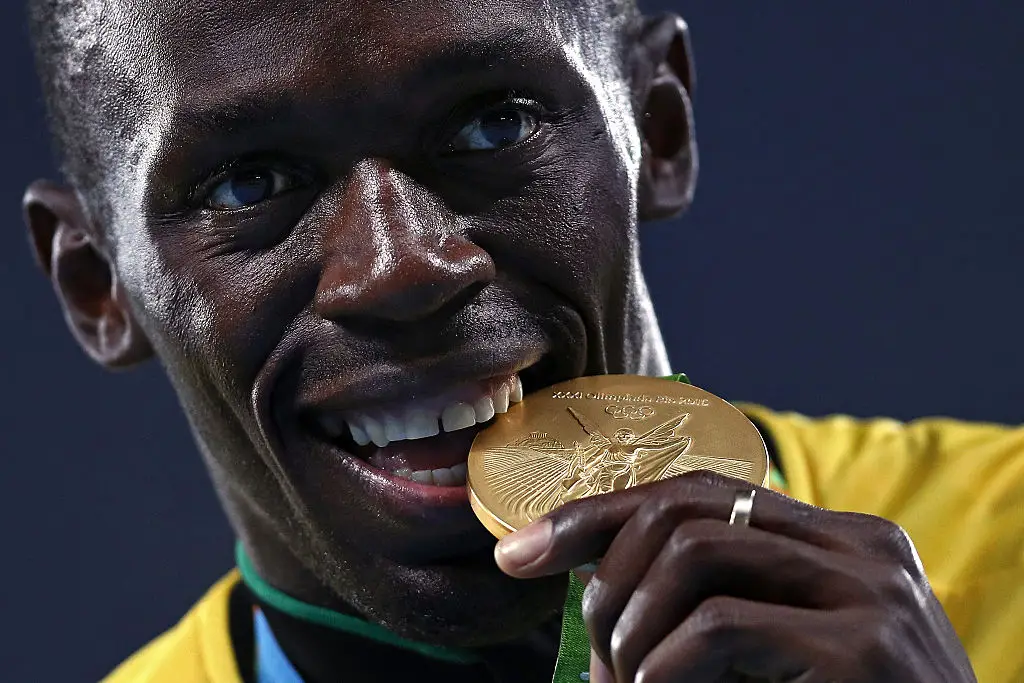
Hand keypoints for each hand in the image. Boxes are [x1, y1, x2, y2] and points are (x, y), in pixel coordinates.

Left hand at [494, 471, 975, 681]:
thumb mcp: (777, 655)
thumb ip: (713, 609)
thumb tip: (597, 587)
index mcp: (837, 541)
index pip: (698, 491)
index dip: (598, 514)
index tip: (521, 549)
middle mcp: (860, 547)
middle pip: (685, 506)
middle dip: (605, 569)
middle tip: (594, 651)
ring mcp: (871, 591)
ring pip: (692, 552)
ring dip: (631, 626)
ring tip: (630, 681)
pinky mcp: (865, 649)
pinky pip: (718, 629)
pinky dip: (664, 670)